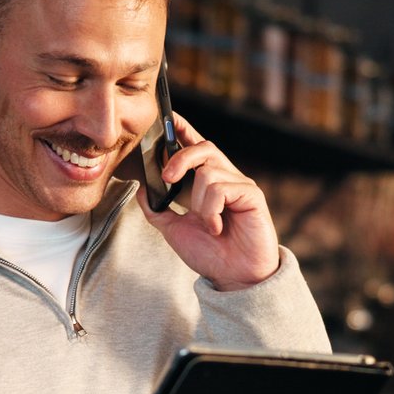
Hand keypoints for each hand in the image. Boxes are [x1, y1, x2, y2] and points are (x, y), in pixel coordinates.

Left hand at [140, 113, 280, 290]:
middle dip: (180, 158)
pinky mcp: (252, 195)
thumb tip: (141, 189)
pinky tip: (217, 227)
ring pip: (208, 172)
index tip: (168, 116)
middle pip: (203, 147)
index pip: (195, 145)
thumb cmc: (210, 254)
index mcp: (208, 181)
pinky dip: (212, 211)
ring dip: (199, 202)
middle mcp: (225, 177)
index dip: (183, 128)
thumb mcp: (174, 229)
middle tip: (167, 179)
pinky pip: (221, 188)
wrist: (234, 278)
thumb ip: (157, 209)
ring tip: (208, 224)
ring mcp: (240, 185)